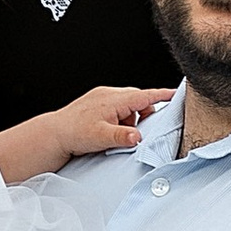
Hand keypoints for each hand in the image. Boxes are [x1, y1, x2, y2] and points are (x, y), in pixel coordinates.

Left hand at [59, 84, 173, 155]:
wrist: (54, 134)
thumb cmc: (75, 133)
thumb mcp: (102, 137)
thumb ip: (122, 136)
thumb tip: (138, 137)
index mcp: (114, 100)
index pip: (145, 95)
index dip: (162, 95)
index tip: (176, 93)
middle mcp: (109, 95)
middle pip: (138, 100)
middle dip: (144, 113)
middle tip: (141, 130)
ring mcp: (102, 97)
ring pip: (128, 104)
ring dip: (131, 117)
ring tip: (120, 133)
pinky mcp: (97, 103)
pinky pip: (117, 107)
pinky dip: (120, 118)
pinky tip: (111, 130)